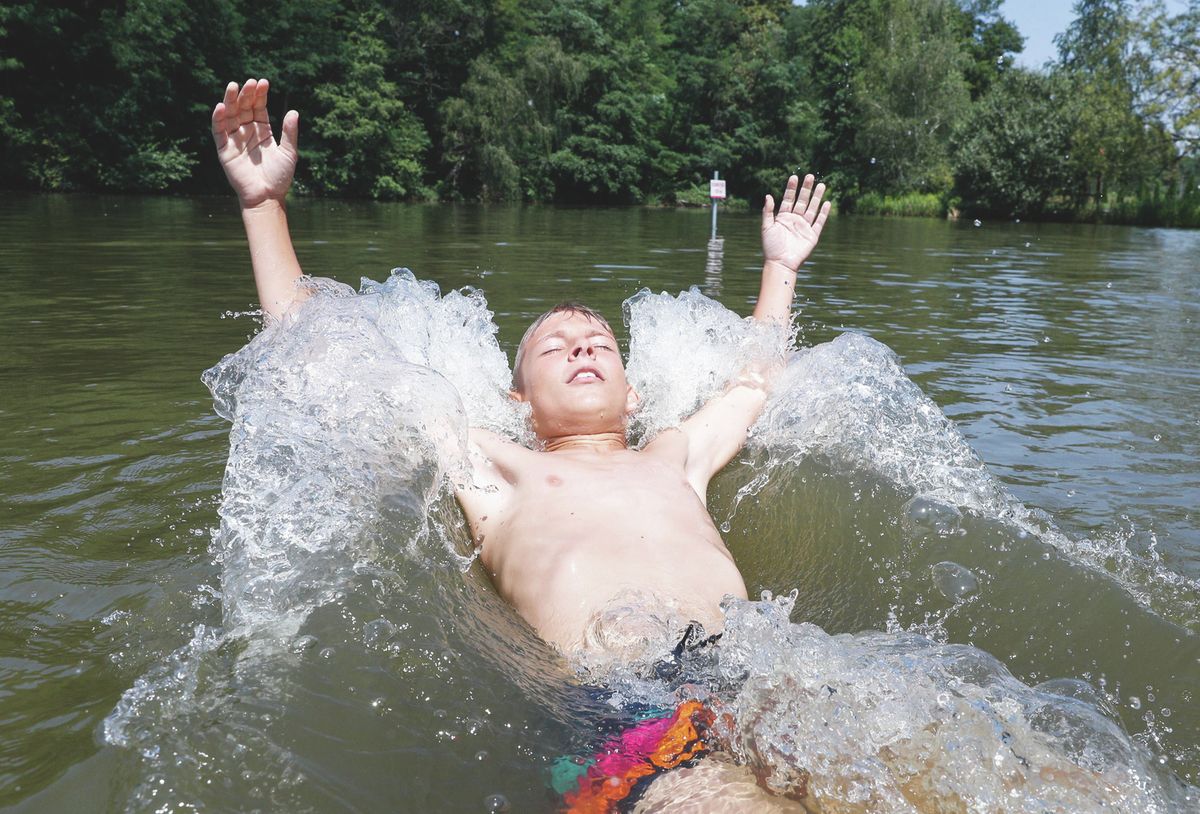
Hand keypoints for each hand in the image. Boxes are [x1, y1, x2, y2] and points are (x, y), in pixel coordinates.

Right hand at [211, 79, 298, 209]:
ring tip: (233, 86)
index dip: (260, 95)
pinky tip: (221, 106)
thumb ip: (289, 133)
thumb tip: (293, 111)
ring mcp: (235, 140)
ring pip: (230, 116)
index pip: (259, 108)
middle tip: (250, 82)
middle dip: (246, 94)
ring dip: (230, 100)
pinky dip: (218, 118)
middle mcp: (247, 133)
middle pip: (243, 108)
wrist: (267, 197)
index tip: (263, 82)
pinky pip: (219, 131)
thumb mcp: (288, 153)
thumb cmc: (279, 177)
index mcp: (263, 132)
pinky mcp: (224, 150)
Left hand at [761, 174, 830, 273]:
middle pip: (802, 201)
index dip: (791, 188)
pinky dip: (824, 213)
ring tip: (822, 185)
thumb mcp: (766, 227)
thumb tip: (768, 195)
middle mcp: (794, 220)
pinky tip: (827, 203)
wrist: (780, 263)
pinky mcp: (812, 235)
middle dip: (806, 189)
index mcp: (783, 217)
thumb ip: (768, 212)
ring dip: (816, 197)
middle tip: (810, 176)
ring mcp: (804, 227)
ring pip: (812, 208)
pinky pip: (819, 222)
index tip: (794, 177)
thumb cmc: (771, 247)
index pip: (788, 199)